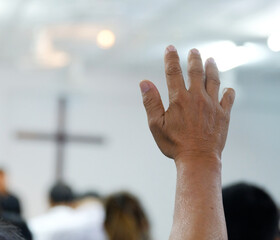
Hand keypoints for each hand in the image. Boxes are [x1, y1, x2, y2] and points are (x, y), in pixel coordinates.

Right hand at [140, 45, 234, 161]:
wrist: (198, 159)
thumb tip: (144, 82)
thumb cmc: (174, 144)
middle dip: (194, 59)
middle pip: (196, 72)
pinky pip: (228, 98)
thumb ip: (150, 102)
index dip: (171, 58)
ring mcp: (212, 105)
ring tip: (211, 60)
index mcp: (179, 99)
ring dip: (211, 68)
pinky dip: (228, 91)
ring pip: (213, 80)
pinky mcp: (223, 114)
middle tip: (194, 51)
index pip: (173, 72)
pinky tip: (227, 88)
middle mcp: (197, 97)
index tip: (170, 48)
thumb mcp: (156, 125)